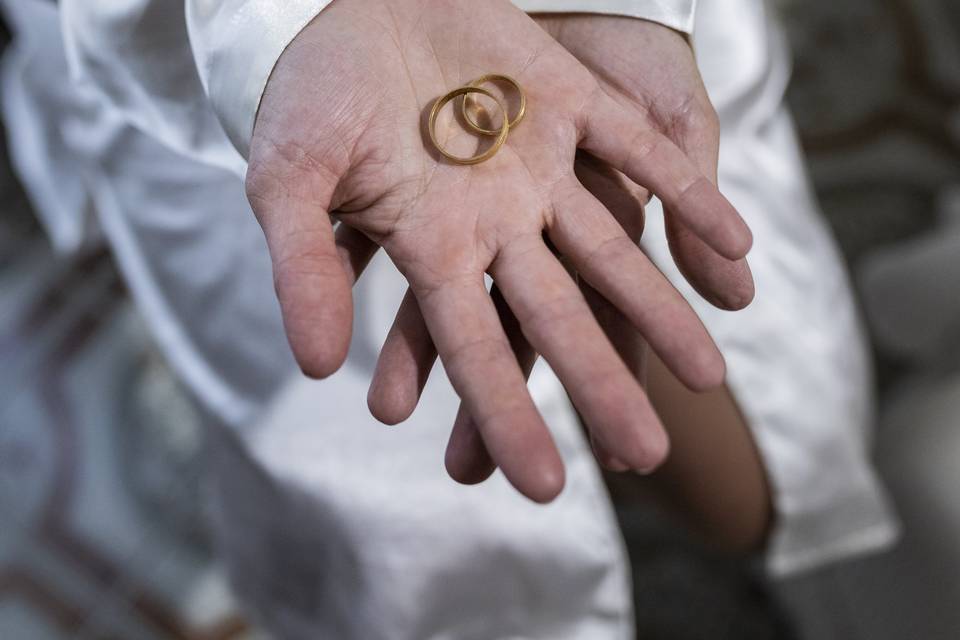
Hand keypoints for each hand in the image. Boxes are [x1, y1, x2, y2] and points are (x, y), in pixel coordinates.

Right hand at [245, 0, 751, 501]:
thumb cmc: (307, 90)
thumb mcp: (288, 176)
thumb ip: (305, 265)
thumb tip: (311, 364)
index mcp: (430, 246)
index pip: (475, 347)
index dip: (505, 413)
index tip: (540, 487)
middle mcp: (493, 220)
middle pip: (557, 315)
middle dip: (598, 383)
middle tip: (648, 456)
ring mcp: (536, 163)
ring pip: (611, 249)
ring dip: (660, 309)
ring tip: (710, 377)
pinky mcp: (567, 98)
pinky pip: (637, 151)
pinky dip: (686, 195)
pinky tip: (734, 250)